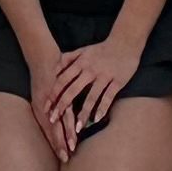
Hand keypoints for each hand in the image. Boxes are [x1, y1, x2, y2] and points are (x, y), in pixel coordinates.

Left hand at [34, 34, 136, 155]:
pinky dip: (102, 109)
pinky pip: (108, 97)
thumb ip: (68, 59)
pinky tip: (96, 120)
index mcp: (80, 63)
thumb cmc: (102, 49)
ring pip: (91, 97)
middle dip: (62, 106)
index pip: (62, 80)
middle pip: (73, 90)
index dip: (53, 94)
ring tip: (77, 128)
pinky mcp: (117, 81)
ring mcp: (104, 76)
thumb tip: (54, 69)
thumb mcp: (83, 51)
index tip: (46, 107)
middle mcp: (90, 70)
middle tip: (54, 120)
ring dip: (83, 113)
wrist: (125, 42)